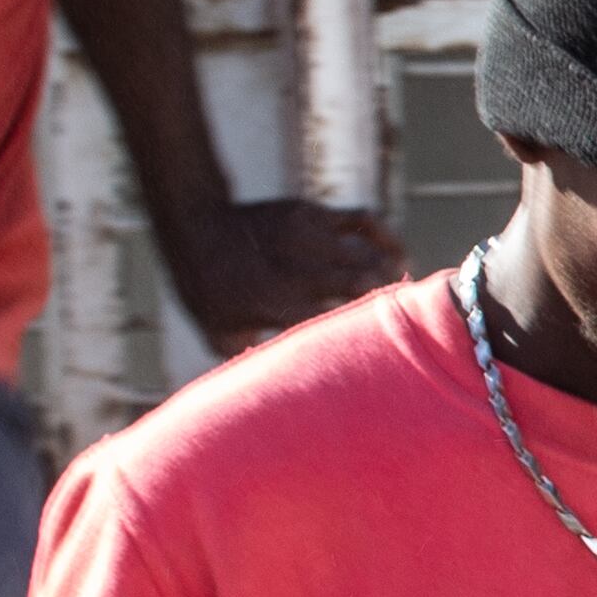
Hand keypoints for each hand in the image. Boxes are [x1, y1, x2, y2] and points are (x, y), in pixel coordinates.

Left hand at [158, 196, 406, 354]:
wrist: (196, 225)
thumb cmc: (207, 287)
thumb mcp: (219, 335)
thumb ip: (255, 359)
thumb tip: (282, 382)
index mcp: (278, 304)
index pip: (336, 325)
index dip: (362, 337)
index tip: (376, 351)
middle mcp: (299, 269)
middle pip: (362, 286)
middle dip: (386, 303)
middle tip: (400, 318)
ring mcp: (310, 237)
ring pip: (369, 254)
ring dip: (389, 272)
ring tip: (400, 288)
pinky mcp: (315, 214)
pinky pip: (365, 221)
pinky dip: (388, 238)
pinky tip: (398, 252)